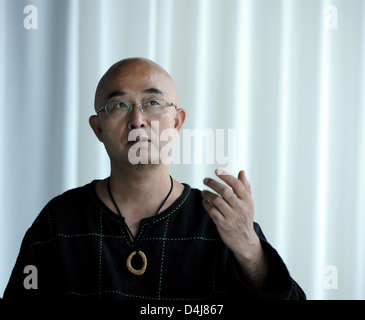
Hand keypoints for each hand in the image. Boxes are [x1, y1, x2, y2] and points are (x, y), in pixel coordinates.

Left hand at [202, 169, 267, 288]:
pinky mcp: (223, 225)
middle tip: (205, 180)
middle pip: (225, 191)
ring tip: (203, 191)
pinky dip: (206, 204)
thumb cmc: (245, 218)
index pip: (237, 184)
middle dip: (213, 183)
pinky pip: (212, 211)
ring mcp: (231, 217)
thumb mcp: (249, 203)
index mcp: (247, 201)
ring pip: (217, 200)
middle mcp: (240, 208)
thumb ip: (245, 187)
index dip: (226, 176)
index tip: (217, 171)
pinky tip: (205, 201)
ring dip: (207, 194)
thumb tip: (242, 172)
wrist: (244, 240)